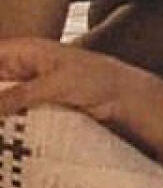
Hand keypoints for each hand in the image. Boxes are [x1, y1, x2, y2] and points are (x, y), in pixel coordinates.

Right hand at [0, 37, 147, 123]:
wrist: (124, 97)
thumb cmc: (97, 79)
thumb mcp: (55, 84)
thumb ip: (18, 95)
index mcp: (24, 51)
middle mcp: (21, 68)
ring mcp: (27, 88)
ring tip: (0, 131)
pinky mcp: (35, 106)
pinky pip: (10, 114)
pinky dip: (3, 123)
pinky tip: (2, 136)